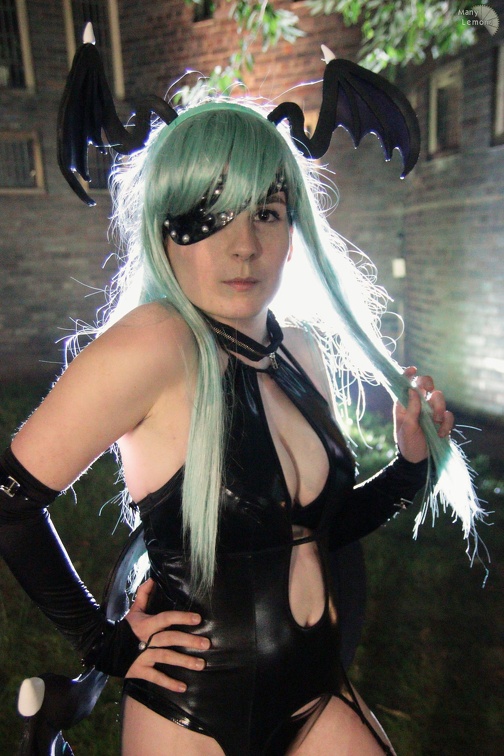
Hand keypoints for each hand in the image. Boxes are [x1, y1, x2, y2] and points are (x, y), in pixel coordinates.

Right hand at [124, 578, 209, 692]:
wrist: (104, 650)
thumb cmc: (125, 629)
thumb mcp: (134, 611)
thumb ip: (143, 595)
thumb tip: (153, 579)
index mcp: (146, 625)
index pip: (166, 618)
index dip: (182, 617)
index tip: (198, 619)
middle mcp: (146, 640)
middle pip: (170, 639)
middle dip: (189, 641)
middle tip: (206, 644)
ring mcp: (143, 657)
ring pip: (166, 658)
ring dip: (185, 661)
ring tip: (201, 664)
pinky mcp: (139, 671)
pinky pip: (156, 678)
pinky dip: (169, 683)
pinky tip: (183, 687)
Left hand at [394, 367, 453, 462]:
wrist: (416, 460)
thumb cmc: (406, 442)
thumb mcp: (407, 426)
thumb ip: (411, 408)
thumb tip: (412, 389)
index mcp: (405, 403)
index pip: (407, 384)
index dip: (409, 374)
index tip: (413, 369)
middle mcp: (418, 404)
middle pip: (427, 384)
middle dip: (428, 386)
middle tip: (428, 393)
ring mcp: (431, 411)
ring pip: (439, 397)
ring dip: (438, 408)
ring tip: (434, 422)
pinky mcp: (442, 421)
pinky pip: (448, 415)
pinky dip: (446, 423)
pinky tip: (440, 434)